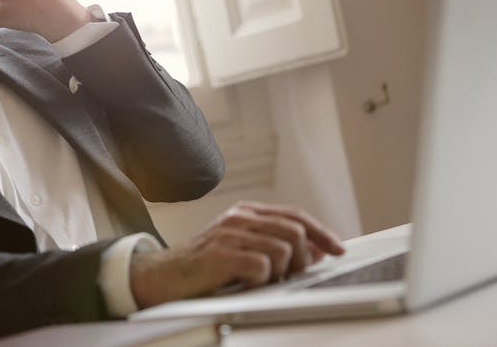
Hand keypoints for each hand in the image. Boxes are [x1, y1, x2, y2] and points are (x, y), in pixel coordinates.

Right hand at [130, 201, 344, 308]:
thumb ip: (272, 245)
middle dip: (304, 259)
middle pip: (295, 230)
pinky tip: (245, 283)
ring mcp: (229, 234)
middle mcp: (239, 218)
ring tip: (262, 282)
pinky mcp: (221, 254)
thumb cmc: (200, 269)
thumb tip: (313, 250)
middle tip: (292, 277)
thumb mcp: (239, 250)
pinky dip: (261, 280)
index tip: (338, 249)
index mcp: (244, 213)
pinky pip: (263, 266)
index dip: (321, 232)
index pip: (294, 215)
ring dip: (281, 272)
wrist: (159, 278)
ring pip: (284, 249)